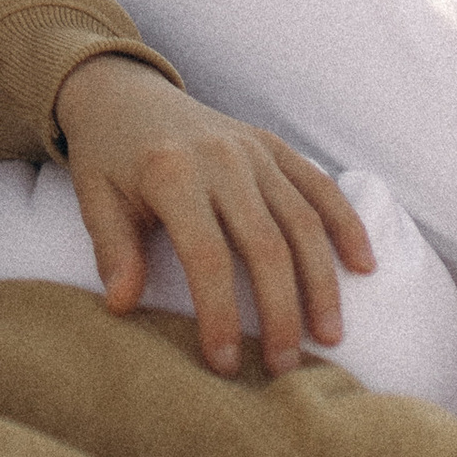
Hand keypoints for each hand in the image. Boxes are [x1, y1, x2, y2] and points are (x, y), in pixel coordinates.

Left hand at [49, 55, 373, 378]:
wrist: (124, 90)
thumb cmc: (108, 154)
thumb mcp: (93, 196)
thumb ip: (112, 249)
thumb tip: (121, 305)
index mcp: (171, 172)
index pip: (205, 255)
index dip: (219, 313)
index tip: (224, 363)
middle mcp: (221, 158)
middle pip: (265, 245)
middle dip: (279, 312)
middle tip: (283, 366)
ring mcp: (253, 149)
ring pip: (302, 220)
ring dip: (321, 282)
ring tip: (328, 335)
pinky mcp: (273, 145)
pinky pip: (319, 186)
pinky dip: (346, 224)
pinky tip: (363, 266)